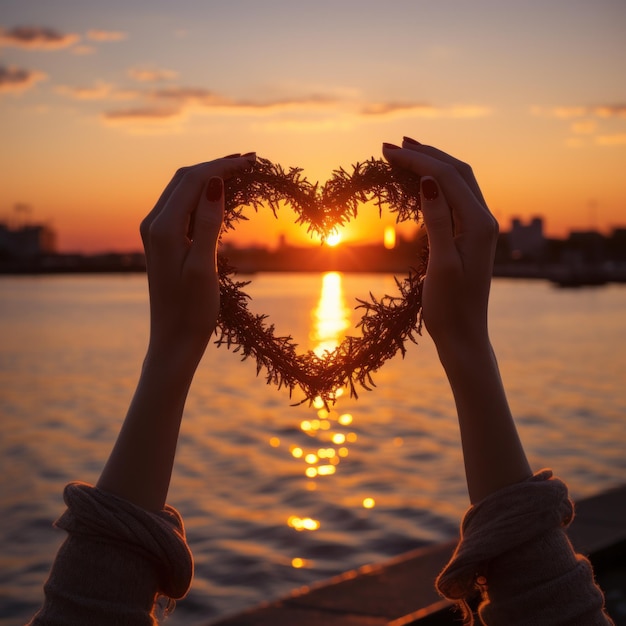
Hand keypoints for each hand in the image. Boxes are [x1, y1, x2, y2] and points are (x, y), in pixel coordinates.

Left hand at [140, 153, 255, 368]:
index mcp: (163, 228)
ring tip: (241, 171)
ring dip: (210, 176)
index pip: (194, 180)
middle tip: (251, 160)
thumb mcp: (203, 267)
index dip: (223, 166)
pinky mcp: (163, 241)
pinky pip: (183, 206)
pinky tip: (222, 194)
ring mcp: (156, 232)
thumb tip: (216, 182)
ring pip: (183, 189)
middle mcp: (154, 224)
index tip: (253, 161)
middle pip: (185, 178)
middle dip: (217, 165)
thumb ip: (208, 223)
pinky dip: (203, 194)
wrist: (173, 339)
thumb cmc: (192, 310)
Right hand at [383, 139, 530, 503]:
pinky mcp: (471, 236)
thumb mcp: (441, 265)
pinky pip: (454, 198)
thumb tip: (427, 181)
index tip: (386, 151)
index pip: (445, 177)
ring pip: (457, 182)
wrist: (465, 336)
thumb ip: (439, 221)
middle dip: (425, 154)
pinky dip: (435, 184)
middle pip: (456, 172)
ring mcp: (479, 227)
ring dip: (432, 164)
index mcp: (479, 224)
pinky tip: (418, 183)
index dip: (416, 160)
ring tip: (404, 154)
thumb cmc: (450, 307)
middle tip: (392, 146)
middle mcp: (484, 220)